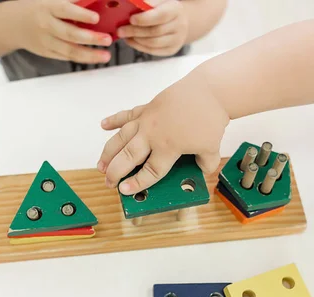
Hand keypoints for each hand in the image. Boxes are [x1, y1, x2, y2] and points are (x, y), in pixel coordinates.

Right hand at [18, 0, 112, 62]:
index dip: (81, 15)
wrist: (12, 25)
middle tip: (108, 39)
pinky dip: (81, 57)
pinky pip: (66, 57)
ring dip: (90, 55)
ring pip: (70, 51)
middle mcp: (46, 25)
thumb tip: (95, 2)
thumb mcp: (50, 1)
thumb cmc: (38, 9)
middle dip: (91, 38)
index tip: (96, 18)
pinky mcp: (47, 52)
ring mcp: (46, 42)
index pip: (65, 10)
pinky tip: (94, 57)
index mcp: (47, 8)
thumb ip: (71, 3)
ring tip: (106, 55)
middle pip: (70, 34)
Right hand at [97, 72, 228, 194]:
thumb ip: (205, 163)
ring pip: (122, 137)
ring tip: (101, 164)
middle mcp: (153, 134)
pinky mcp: (148, 107)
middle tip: (109, 182)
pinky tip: (104, 125)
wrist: (210, 89)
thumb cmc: (210, 118)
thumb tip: (203, 170)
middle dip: (116, 171)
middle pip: (129, 156)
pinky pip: (127, 114)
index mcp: (168, 147)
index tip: (124, 190)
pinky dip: (114, 119)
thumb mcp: (212, 147)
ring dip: (109, 152)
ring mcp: (148, 119)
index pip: (150, 171)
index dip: (137, 183)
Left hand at [116, 0, 188, 56]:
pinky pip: (153, 51)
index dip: (144, 18)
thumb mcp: (158, 2)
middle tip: (120, 30)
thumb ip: (146, 3)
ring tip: (125, 35)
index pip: (160, 16)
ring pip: (153, 43)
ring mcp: (177, 40)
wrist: (180, 21)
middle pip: (155, 31)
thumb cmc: (163, 8)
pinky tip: (131, 40)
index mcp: (175, 9)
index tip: (131, 19)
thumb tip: (128, 3)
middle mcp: (179, 25)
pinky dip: (139, 46)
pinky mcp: (171, 50)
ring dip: (136, 39)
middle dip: (135, 31)